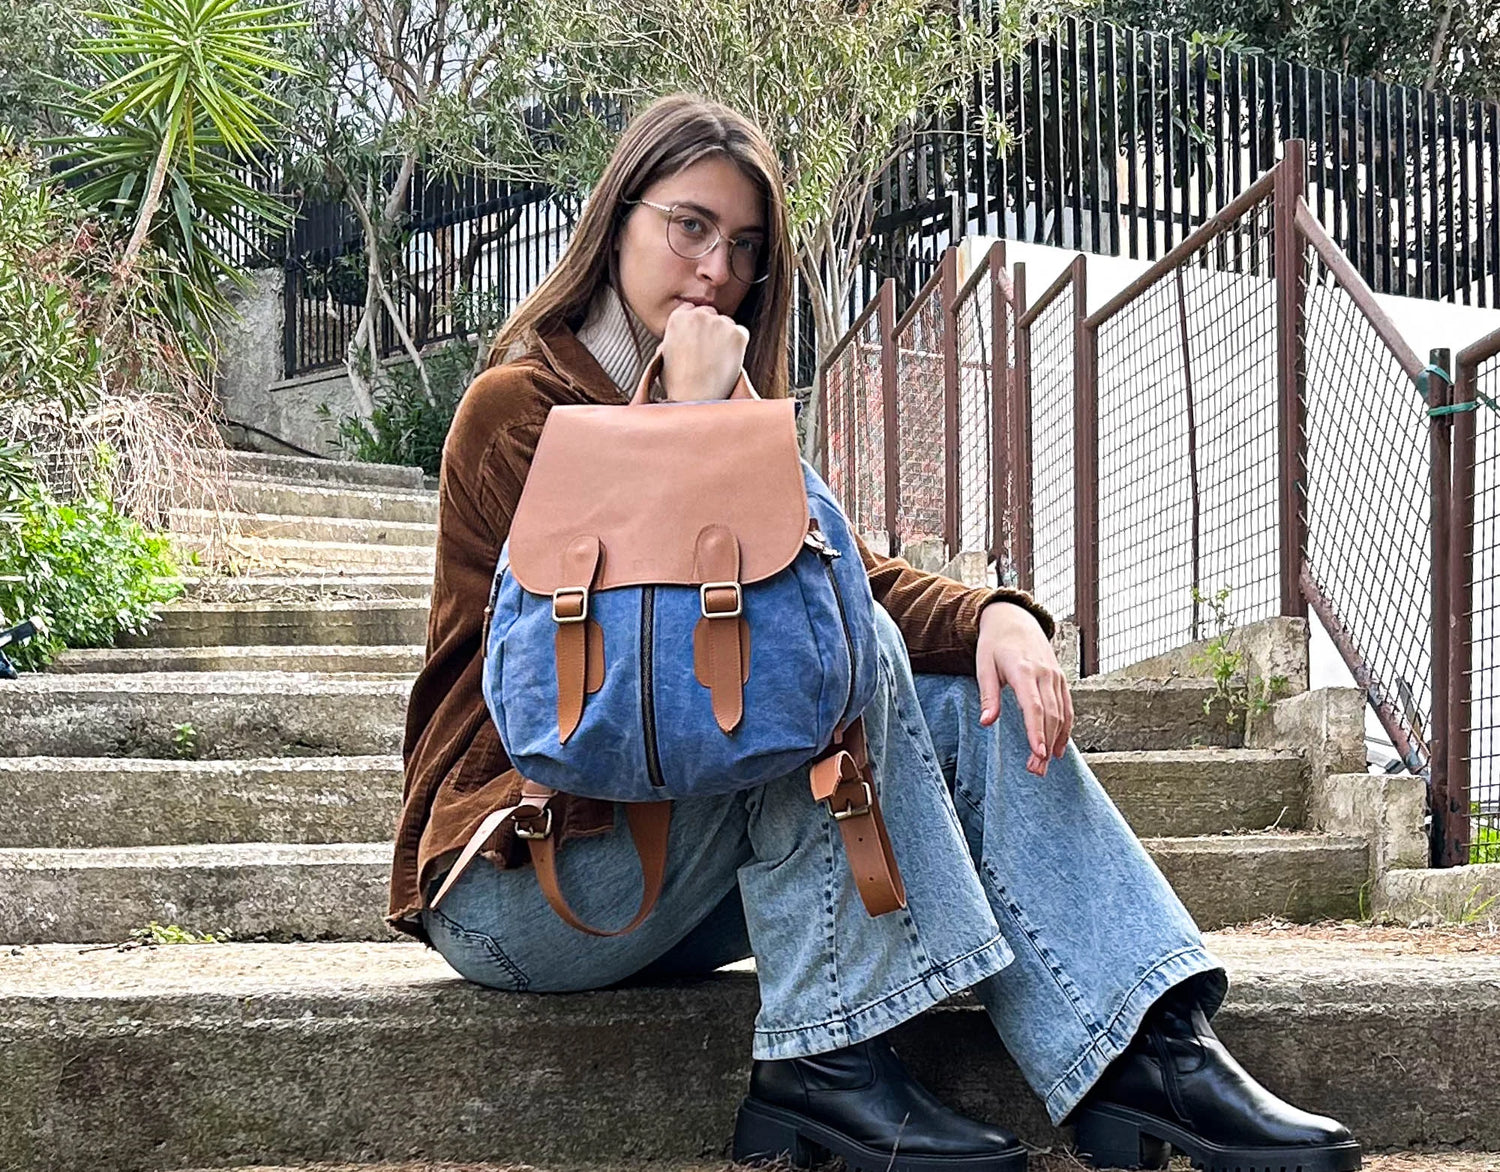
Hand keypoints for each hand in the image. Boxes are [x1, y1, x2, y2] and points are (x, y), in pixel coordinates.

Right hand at [658, 302, 748, 400]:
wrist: (696, 399)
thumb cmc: (678, 385)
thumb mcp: (662, 357)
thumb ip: (670, 340)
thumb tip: (678, 337)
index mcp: (677, 318)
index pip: (691, 311)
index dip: (694, 327)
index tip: (697, 340)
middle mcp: (698, 315)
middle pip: (710, 314)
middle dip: (710, 329)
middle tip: (708, 353)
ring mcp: (719, 323)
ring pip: (726, 324)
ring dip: (724, 337)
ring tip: (716, 361)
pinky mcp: (737, 333)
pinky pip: (741, 334)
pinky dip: (738, 347)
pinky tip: (726, 362)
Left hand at [975, 601, 1072, 776]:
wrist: (1014, 620)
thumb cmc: (994, 644)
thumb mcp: (983, 666)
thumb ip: (987, 695)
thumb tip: (986, 723)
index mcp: (1023, 671)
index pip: (1034, 707)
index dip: (1037, 732)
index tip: (1039, 754)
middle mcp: (1044, 674)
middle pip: (1050, 715)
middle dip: (1045, 745)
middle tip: (1036, 770)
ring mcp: (1056, 676)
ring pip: (1062, 714)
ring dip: (1055, 741)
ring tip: (1044, 765)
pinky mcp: (1061, 679)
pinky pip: (1067, 707)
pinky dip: (1065, 729)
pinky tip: (1058, 748)